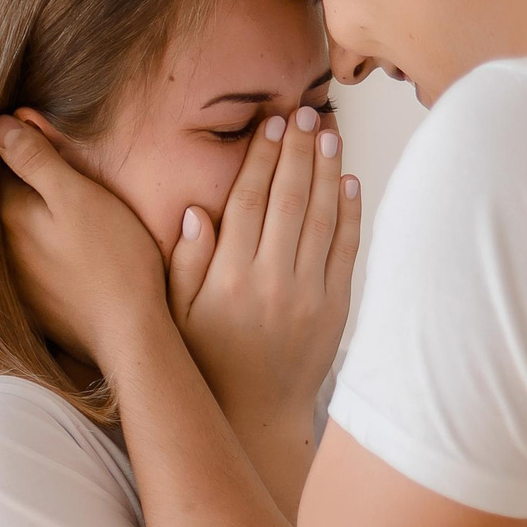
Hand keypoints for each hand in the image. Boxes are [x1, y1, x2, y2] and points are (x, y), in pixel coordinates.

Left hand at [0, 113, 169, 366]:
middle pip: (3, 199)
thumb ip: (35, 159)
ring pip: (14, 232)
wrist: (129, 333)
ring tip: (62, 207)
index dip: (19, 144)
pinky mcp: (31, 303)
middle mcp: (0, 248)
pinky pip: (25, 263)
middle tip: (53, 165)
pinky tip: (64, 249)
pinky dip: (36, 249)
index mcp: (9, 214)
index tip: (39, 133)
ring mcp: (13, 279)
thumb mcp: (79, 195)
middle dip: (21, 180)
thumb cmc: (114, 259)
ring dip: (29, 216)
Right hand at [165, 106, 362, 431]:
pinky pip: (345, 250)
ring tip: (330, 133)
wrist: (256, 414)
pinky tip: (349, 182)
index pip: (249, 201)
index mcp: (228, 277)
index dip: (261, 157)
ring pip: (322, 217)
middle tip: (306, 112)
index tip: (271, 123)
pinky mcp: (336, 308)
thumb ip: (185, 262)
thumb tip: (197, 210)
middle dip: (299, 150)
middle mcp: (270, 281)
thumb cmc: (208, 361)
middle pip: (290, 199)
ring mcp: (308, 294)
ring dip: (327, 170)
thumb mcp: (177, 316)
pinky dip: (349, 213)